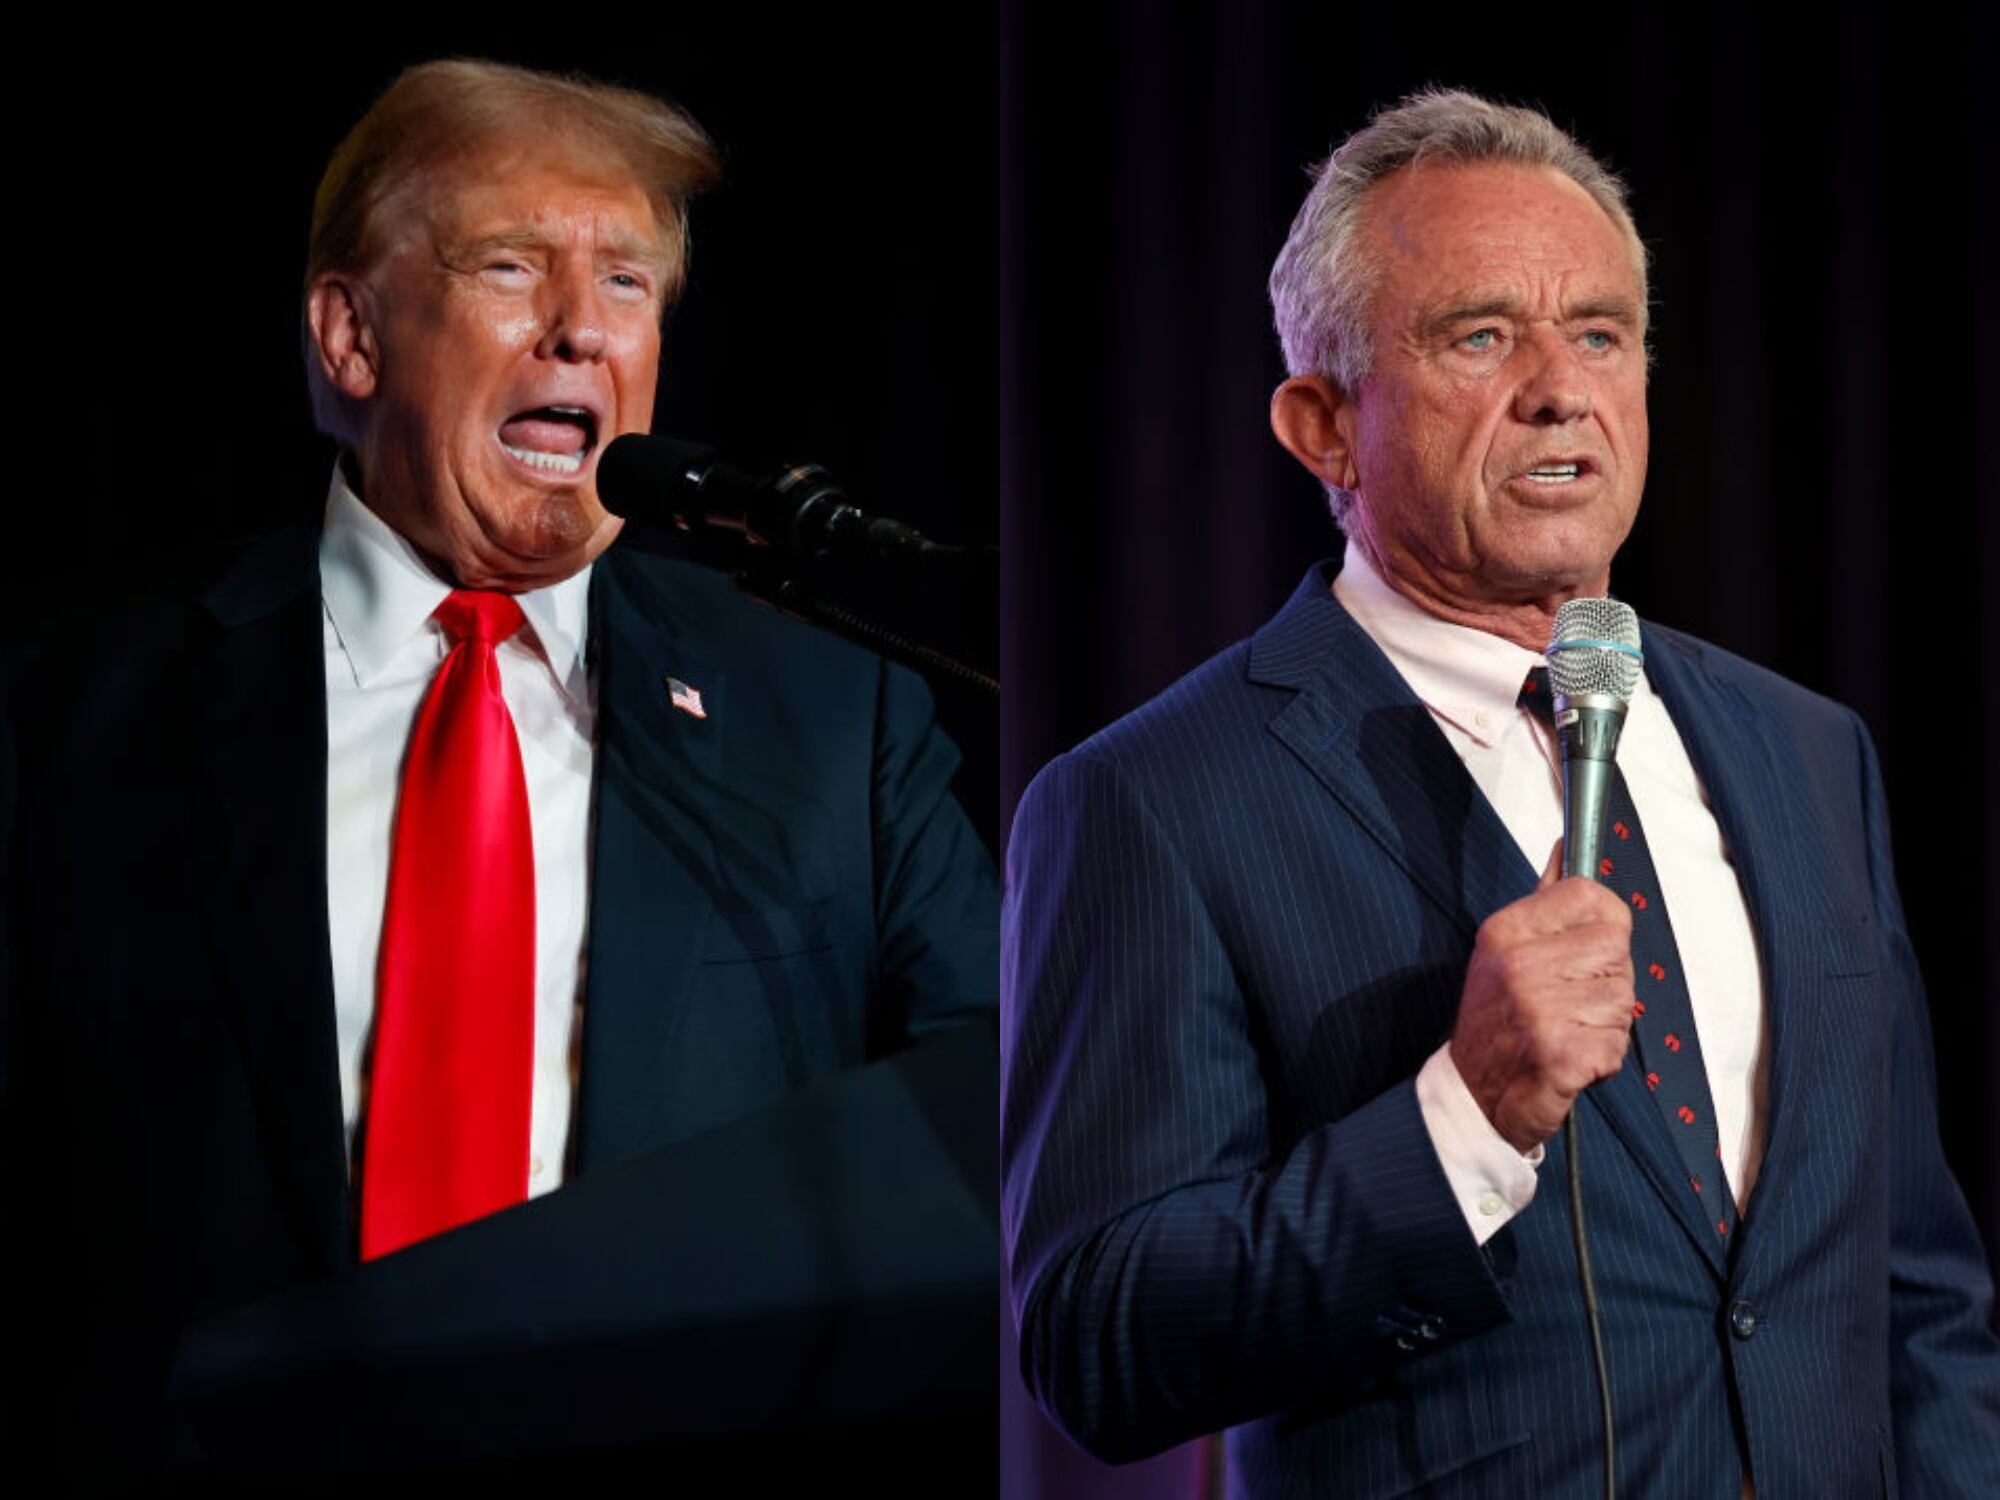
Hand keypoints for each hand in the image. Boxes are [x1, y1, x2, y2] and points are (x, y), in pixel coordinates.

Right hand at [1449, 841, 1633, 1152]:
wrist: (1471, 1096)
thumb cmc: (1497, 1021)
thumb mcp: (1506, 950)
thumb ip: (1545, 901)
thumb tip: (1566, 850)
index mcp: (1507, 931)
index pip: (1591, 896)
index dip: (1605, 922)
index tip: (1588, 947)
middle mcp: (1521, 965)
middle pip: (1617, 947)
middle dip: (1608, 979)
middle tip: (1571, 1001)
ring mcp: (1541, 1009)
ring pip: (1624, 999)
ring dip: (1606, 1024)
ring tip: (1567, 1031)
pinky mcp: (1562, 1054)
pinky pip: (1617, 1044)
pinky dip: (1602, 1061)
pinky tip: (1570, 1060)